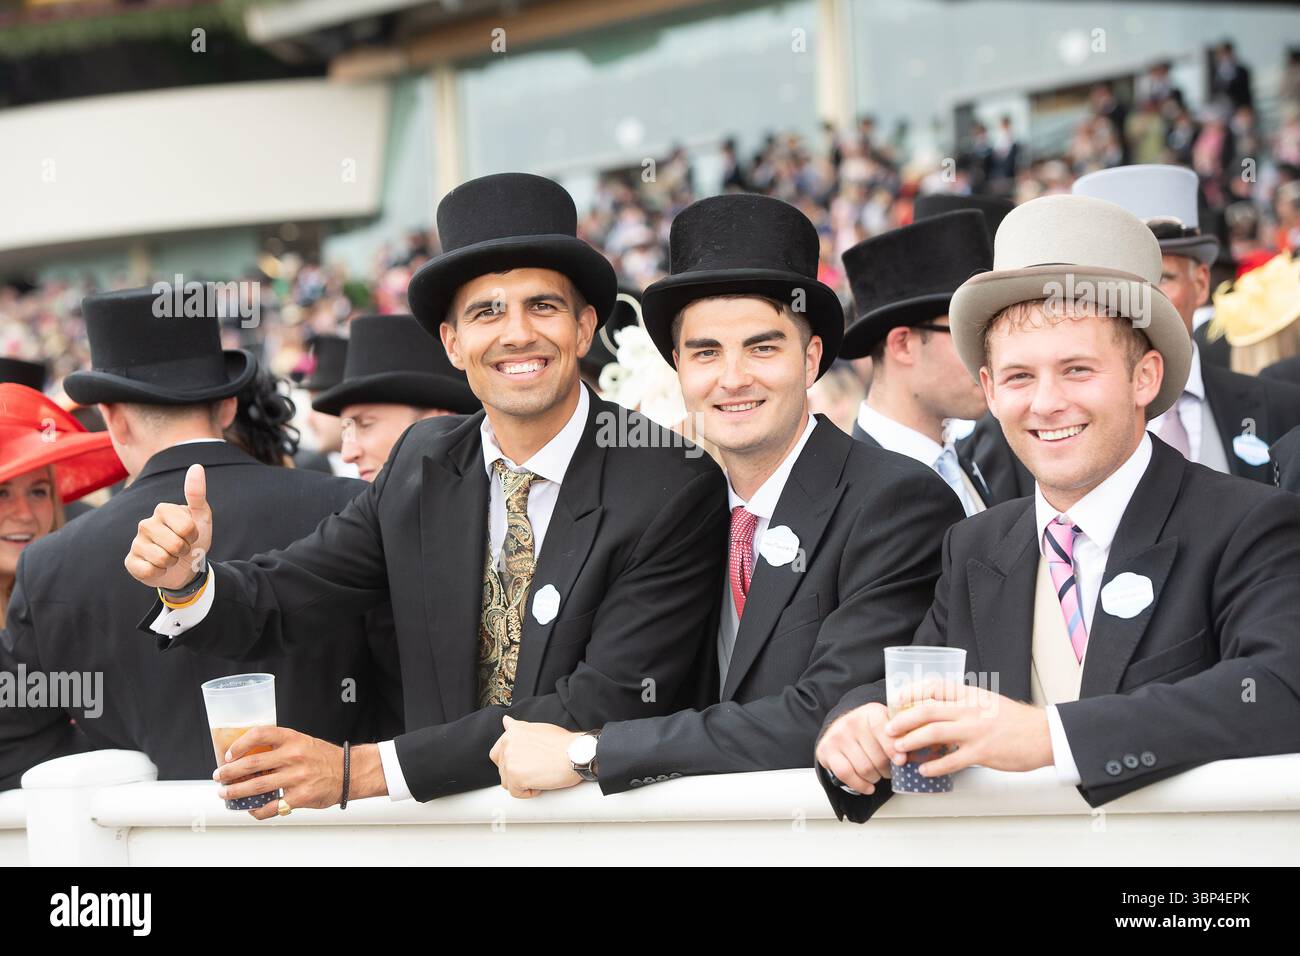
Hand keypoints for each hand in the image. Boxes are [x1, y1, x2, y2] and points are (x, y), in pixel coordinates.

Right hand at [125, 464, 212, 590]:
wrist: (186, 565)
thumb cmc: (194, 539)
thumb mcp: (201, 517)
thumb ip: (197, 493)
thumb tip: (196, 466)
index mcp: (162, 510)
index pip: (186, 527)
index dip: (193, 536)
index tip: (191, 535)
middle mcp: (145, 523)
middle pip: (174, 544)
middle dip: (183, 550)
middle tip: (181, 548)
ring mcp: (136, 543)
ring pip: (162, 559)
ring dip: (172, 562)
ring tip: (171, 557)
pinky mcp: (131, 561)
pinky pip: (148, 570)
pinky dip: (159, 573)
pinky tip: (158, 567)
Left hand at [214, 727, 384, 819]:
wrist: (349, 772)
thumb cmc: (324, 757)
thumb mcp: (302, 742)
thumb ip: (280, 747)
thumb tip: (250, 755)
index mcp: (292, 739)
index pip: (259, 734)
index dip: (239, 744)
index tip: (229, 753)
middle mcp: (293, 756)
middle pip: (251, 764)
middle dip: (229, 772)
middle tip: (219, 776)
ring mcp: (296, 778)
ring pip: (256, 787)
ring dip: (235, 792)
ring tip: (225, 794)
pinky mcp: (299, 797)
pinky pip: (271, 806)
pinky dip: (257, 810)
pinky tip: (251, 809)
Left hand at [488, 715, 582, 798]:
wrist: (576, 754)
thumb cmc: (563, 743)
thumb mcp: (537, 728)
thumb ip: (519, 727)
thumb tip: (505, 721)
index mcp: (512, 732)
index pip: (498, 753)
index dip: (511, 761)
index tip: (524, 764)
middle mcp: (508, 744)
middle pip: (502, 769)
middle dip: (517, 773)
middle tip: (535, 769)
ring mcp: (510, 761)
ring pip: (508, 782)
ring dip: (523, 782)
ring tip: (540, 773)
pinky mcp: (515, 777)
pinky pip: (516, 792)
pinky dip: (529, 791)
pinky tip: (542, 781)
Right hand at [815, 701, 895, 794]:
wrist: (842, 727)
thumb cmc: (871, 731)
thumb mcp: (888, 725)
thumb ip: (902, 736)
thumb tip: (915, 754)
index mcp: (872, 712)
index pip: (882, 730)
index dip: (893, 748)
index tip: (901, 760)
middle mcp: (852, 721)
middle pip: (877, 757)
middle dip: (888, 769)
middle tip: (890, 769)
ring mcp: (837, 736)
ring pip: (864, 769)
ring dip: (876, 778)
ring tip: (878, 774)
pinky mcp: (826, 750)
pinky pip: (846, 774)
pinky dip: (860, 785)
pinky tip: (868, 787)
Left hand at [884, 680, 1053, 776]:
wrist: (1044, 735)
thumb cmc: (1017, 721)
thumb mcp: (989, 702)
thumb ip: (966, 703)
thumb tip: (942, 709)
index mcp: (971, 695)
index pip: (935, 686)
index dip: (912, 691)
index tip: (897, 698)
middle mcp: (970, 709)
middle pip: (928, 710)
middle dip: (903, 720)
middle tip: (889, 729)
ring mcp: (976, 731)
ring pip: (934, 733)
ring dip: (912, 741)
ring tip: (900, 749)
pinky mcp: (982, 753)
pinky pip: (952, 760)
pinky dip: (934, 766)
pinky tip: (924, 770)